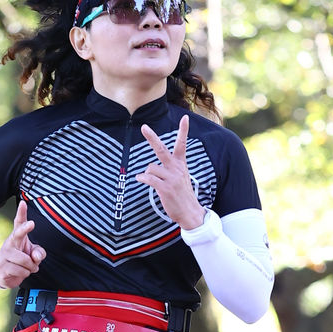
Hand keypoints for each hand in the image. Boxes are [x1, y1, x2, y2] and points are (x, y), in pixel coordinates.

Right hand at [0, 200, 45, 288]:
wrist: (6, 275)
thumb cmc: (22, 261)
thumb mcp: (34, 255)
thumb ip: (39, 253)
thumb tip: (36, 256)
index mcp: (17, 238)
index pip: (19, 223)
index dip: (21, 213)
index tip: (23, 203)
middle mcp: (9, 244)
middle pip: (18, 234)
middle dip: (25, 228)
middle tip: (32, 223)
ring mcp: (3, 255)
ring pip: (25, 260)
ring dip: (31, 267)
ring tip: (28, 268)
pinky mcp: (2, 268)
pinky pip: (21, 271)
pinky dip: (25, 274)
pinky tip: (21, 273)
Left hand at [136, 115, 205, 229]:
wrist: (190, 213)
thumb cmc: (183, 195)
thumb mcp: (180, 178)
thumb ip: (169, 169)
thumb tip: (148, 169)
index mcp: (181, 164)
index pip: (182, 144)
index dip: (183, 131)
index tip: (185, 118)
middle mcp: (176, 169)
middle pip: (161, 149)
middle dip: (151, 138)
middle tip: (143, 127)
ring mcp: (171, 178)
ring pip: (150, 168)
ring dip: (147, 175)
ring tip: (154, 183)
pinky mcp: (165, 188)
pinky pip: (148, 179)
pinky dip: (142, 179)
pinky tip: (141, 180)